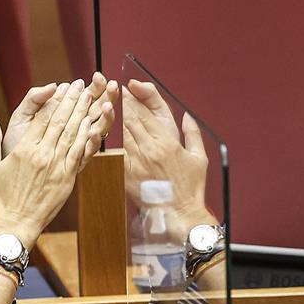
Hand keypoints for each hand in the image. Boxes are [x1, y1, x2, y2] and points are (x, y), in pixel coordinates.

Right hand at [0, 77, 116, 240]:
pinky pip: (79, 153)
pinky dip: (86, 137)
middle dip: (72, 100)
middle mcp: (43, 155)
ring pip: (73, 134)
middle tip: (80, 84)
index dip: (55, 100)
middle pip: (61, 121)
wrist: (14, 225)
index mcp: (24, 150)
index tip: (62, 86)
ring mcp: (57, 167)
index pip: (43, 117)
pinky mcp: (67, 179)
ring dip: (82, 113)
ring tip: (89, 97)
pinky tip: (92, 124)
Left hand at [5, 73, 113, 155]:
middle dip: (107, 98)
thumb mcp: (22, 116)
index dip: (95, 87)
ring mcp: (75, 146)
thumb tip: (54, 85)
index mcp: (64, 115)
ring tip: (107, 106)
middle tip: (113, 86)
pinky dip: (92, 143)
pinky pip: (88, 153)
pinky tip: (94, 133)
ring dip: (105, 118)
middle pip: (97, 111)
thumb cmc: (15, 143)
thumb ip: (35, 99)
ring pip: (98, 130)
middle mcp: (74, 130)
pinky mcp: (73, 163)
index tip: (98, 76)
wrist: (8, 172)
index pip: (86, 96)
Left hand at [121, 79, 210, 230]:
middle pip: (131, 121)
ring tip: (107, 106)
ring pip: (121, 134)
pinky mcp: (127, 175)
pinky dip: (110, 142)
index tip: (127, 90)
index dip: (135, 101)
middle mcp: (150, 150)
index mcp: (167, 143)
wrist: (178, 213)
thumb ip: (192, 133)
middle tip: (113, 92)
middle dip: (122, 105)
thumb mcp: (199, 158)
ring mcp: (136, 163)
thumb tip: (187, 116)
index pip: (147, 116)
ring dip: (114, 120)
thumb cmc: (191, 187)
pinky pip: (116, 154)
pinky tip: (103, 133)